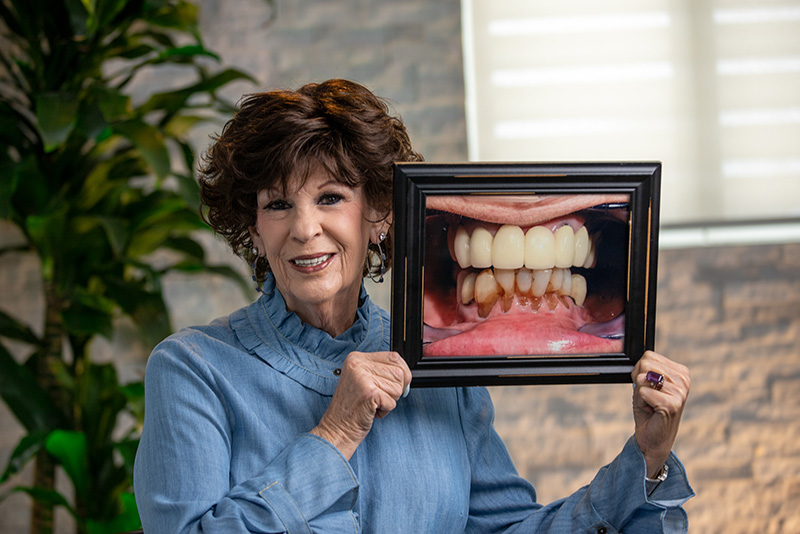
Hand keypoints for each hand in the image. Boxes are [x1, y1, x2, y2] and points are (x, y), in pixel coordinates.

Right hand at [311, 351, 411, 459]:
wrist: (336, 429)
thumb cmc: (352, 407)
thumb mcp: (363, 380)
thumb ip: (381, 371)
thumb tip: (406, 373)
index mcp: (356, 358)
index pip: (394, 357)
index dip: (402, 373)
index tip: (395, 385)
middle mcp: (358, 364)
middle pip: (399, 372)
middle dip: (396, 389)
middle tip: (378, 398)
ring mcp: (363, 377)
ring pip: (398, 388)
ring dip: (389, 401)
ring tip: (372, 404)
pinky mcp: (369, 392)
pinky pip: (392, 402)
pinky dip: (385, 411)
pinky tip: (370, 411)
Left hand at [631, 351, 690, 477]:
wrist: (652, 438)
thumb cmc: (649, 410)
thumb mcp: (645, 384)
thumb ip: (644, 369)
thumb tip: (642, 365)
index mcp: (681, 372)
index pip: (649, 356)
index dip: (640, 371)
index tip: (649, 387)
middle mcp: (684, 380)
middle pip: (645, 364)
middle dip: (639, 381)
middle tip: (648, 397)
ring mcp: (680, 392)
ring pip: (642, 378)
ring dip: (640, 392)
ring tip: (650, 403)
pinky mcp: (672, 404)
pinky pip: (643, 391)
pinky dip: (641, 401)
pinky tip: (651, 410)